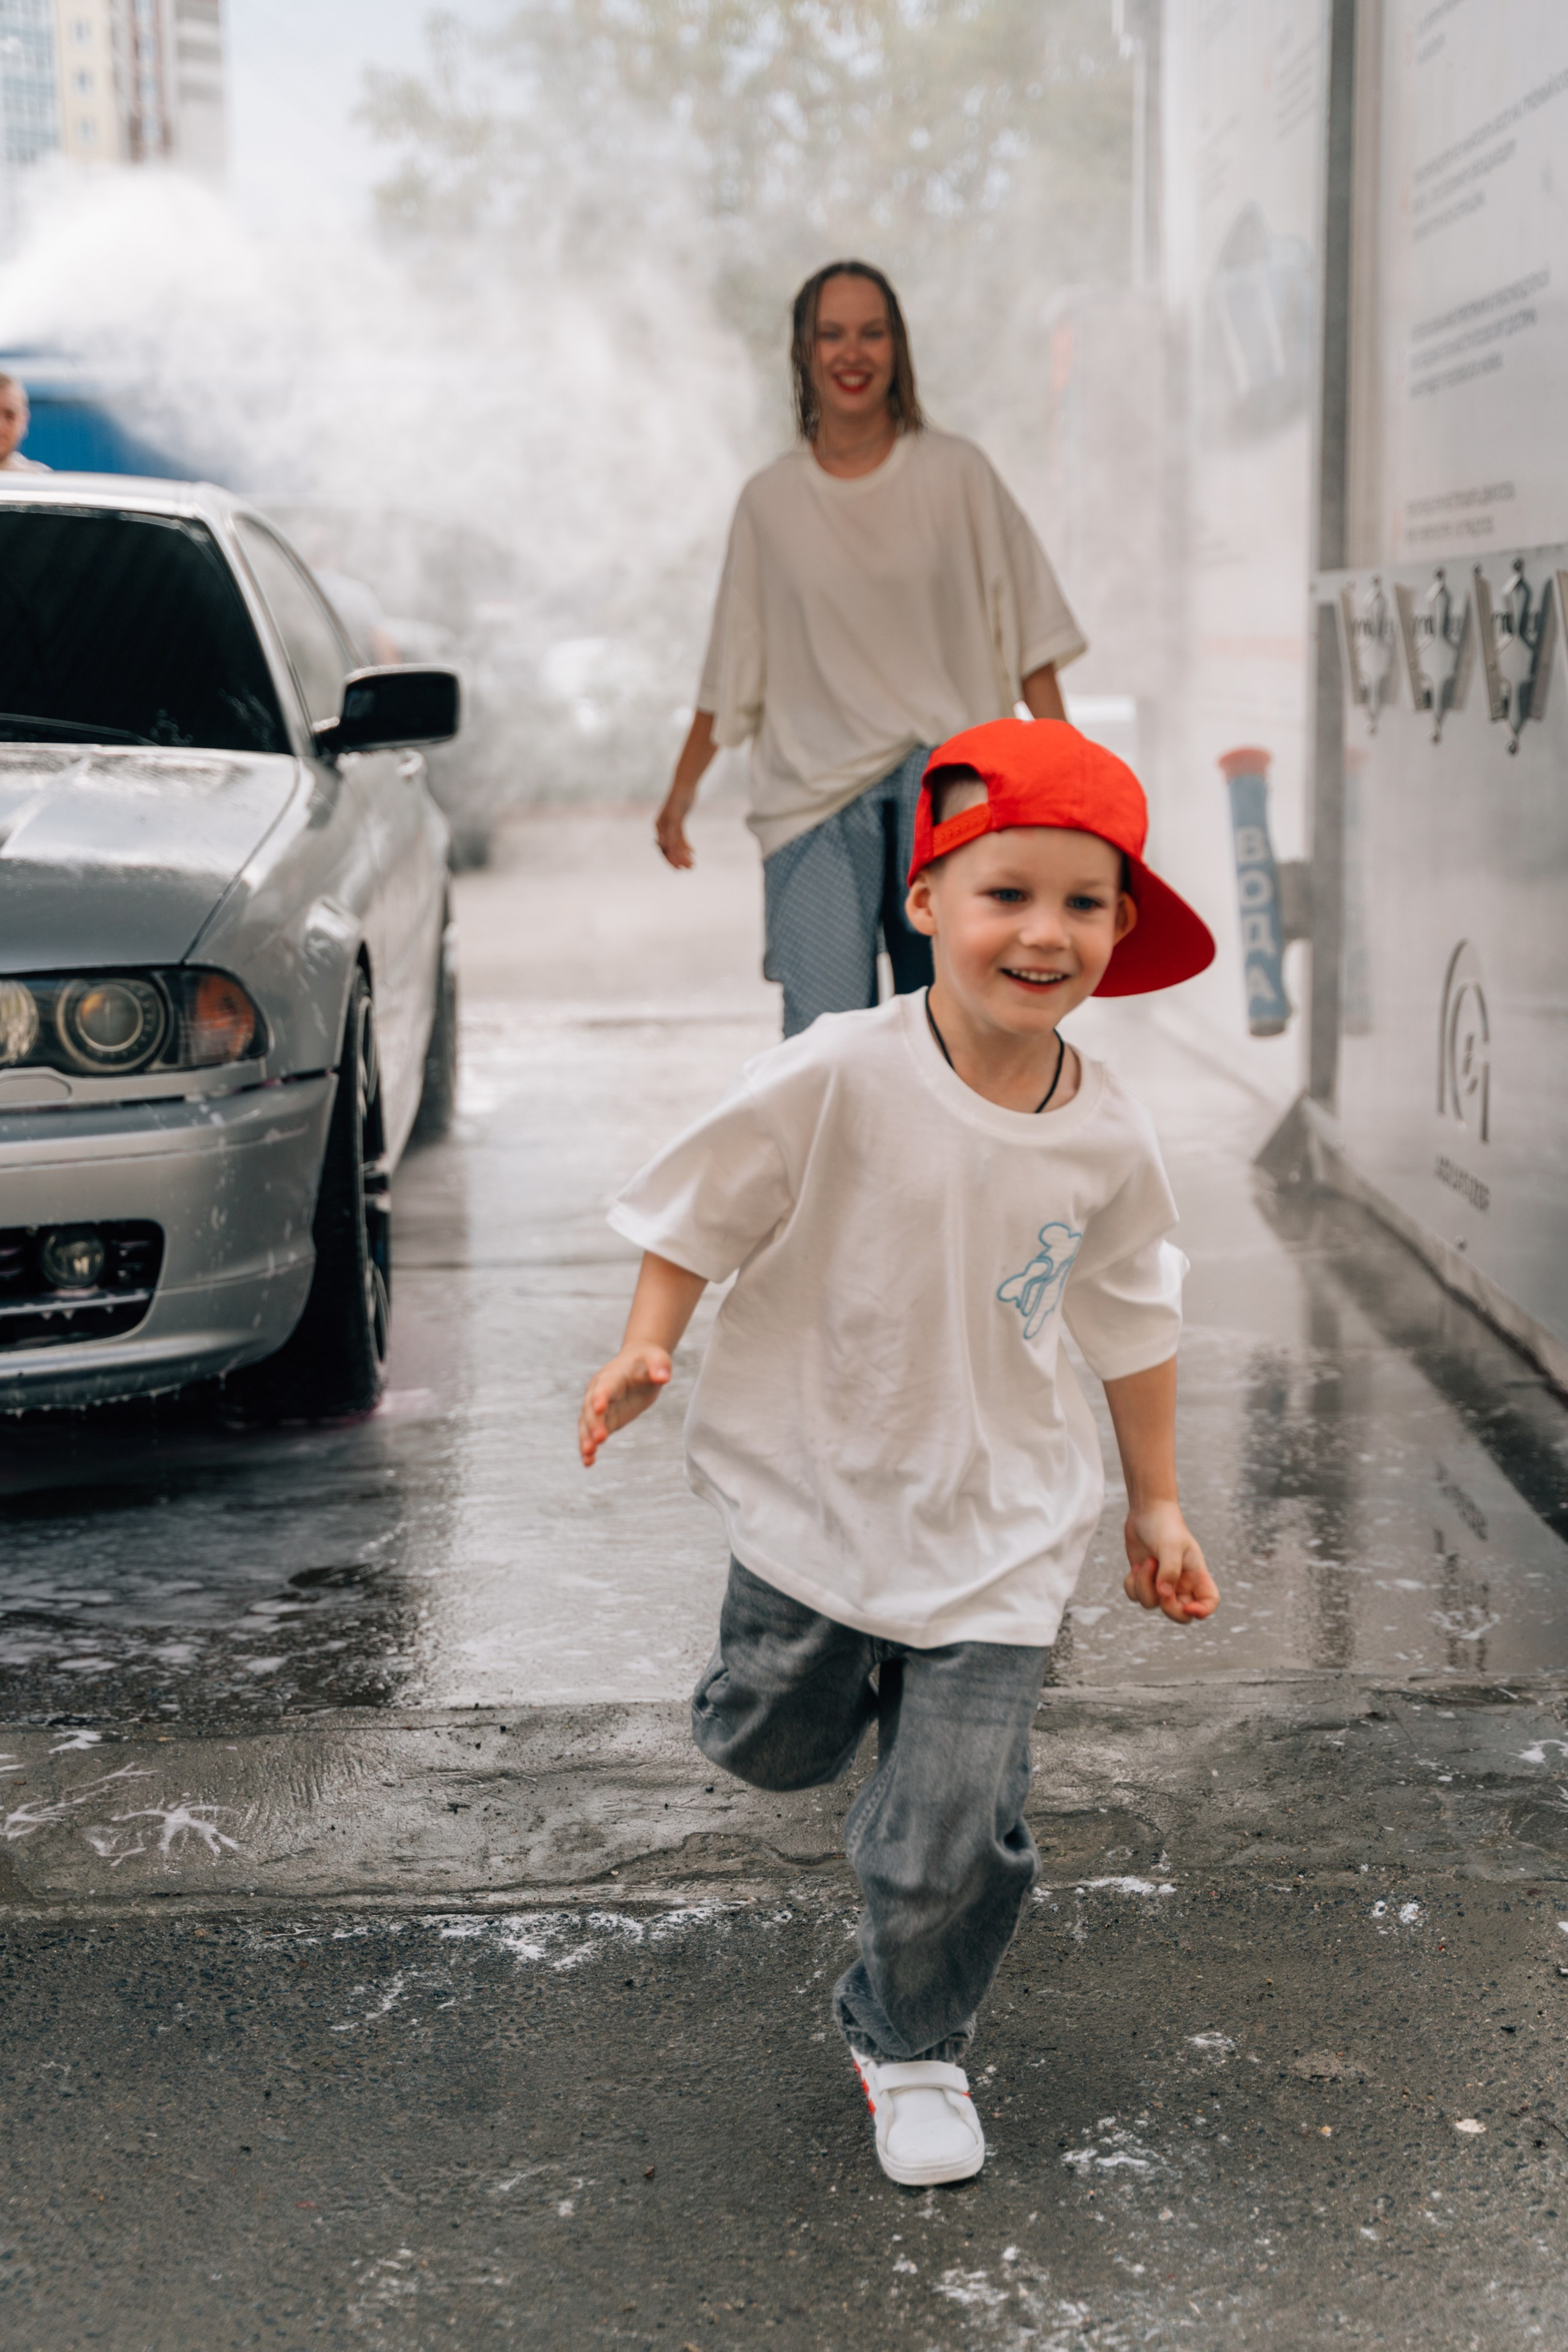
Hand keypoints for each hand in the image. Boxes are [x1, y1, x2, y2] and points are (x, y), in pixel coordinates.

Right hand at [578, 1344, 673, 1465]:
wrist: (639, 1364)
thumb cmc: (648, 1360)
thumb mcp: (658, 1359)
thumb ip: (659, 1367)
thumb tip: (663, 1377)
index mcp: (612, 1376)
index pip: (604, 1387)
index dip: (600, 1397)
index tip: (599, 1409)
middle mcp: (599, 1391)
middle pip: (591, 1408)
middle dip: (594, 1424)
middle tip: (599, 1440)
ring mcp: (598, 1407)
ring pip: (587, 1424)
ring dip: (586, 1439)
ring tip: (588, 1456)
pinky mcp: (604, 1420)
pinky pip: (592, 1434)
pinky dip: (589, 1447)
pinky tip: (589, 1462)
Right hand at [655, 790, 694, 868]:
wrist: (685, 785)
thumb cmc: (679, 799)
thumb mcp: (676, 817)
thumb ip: (672, 833)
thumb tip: (666, 849)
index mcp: (659, 827)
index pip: (663, 848)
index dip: (671, 859)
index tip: (680, 869)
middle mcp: (663, 828)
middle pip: (669, 849)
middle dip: (678, 860)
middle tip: (689, 869)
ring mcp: (671, 825)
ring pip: (676, 844)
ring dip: (684, 855)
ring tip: (693, 864)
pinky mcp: (678, 822)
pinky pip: (681, 838)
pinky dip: (686, 845)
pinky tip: (693, 852)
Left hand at [1121, 1501, 1217, 1623]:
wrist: (1146, 1511)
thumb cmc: (1165, 1526)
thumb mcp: (1170, 1546)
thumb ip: (1169, 1571)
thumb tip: (1163, 1595)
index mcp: (1196, 1574)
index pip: (1209, 1601)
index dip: (1203, 1611)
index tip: (1189, 1608)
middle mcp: (1181, 1582)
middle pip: (1180, 1614)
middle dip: (1168, 1607)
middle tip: (1160, 1589)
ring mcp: (1161, 1582)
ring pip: (1152, 1604)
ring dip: (1144, 1586)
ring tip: (1147, 1562)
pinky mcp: (1144, 1579)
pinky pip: (1136, 1596)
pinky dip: (1132, 1584)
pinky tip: (1135, 1567)